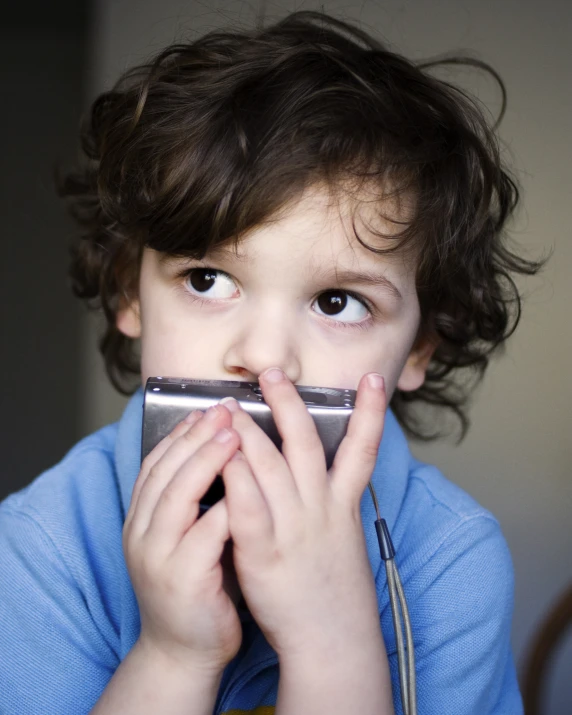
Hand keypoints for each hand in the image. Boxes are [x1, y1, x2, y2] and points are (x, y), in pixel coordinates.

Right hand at [122, 402, 242, 673]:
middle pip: (165, 470)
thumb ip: (198, 496)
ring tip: (233, 435)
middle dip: (195, 436)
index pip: (156, 462)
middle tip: (224, 410)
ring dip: (205, 461)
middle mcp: (141, 533)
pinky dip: (223, 508)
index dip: (182, 432)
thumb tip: (224, 445)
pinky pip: (203, 536)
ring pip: (176, 496)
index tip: (207, 408)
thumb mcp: (189, 532)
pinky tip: (246, 487)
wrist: (185, 648)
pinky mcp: (181, 581)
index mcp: (142, 518)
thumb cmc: (199, 581)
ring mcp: (156, 558)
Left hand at [220, 369, 386, 661]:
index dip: (371, 411)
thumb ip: (332, 504)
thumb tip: (324, 477)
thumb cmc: (335, 591)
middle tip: (272, 372)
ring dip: (251, 431)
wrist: (333, 640)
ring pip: (273, 466)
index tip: (373, 378)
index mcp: (342, 505)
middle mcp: (322, 508)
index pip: (363, 448)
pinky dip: (237, 478)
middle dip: (289, 404)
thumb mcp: (345, 539)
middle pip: (306, 444)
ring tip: (230, 406)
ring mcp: (295, 528)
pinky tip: (223, 456)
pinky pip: (250, 507)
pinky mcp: (266, 551)